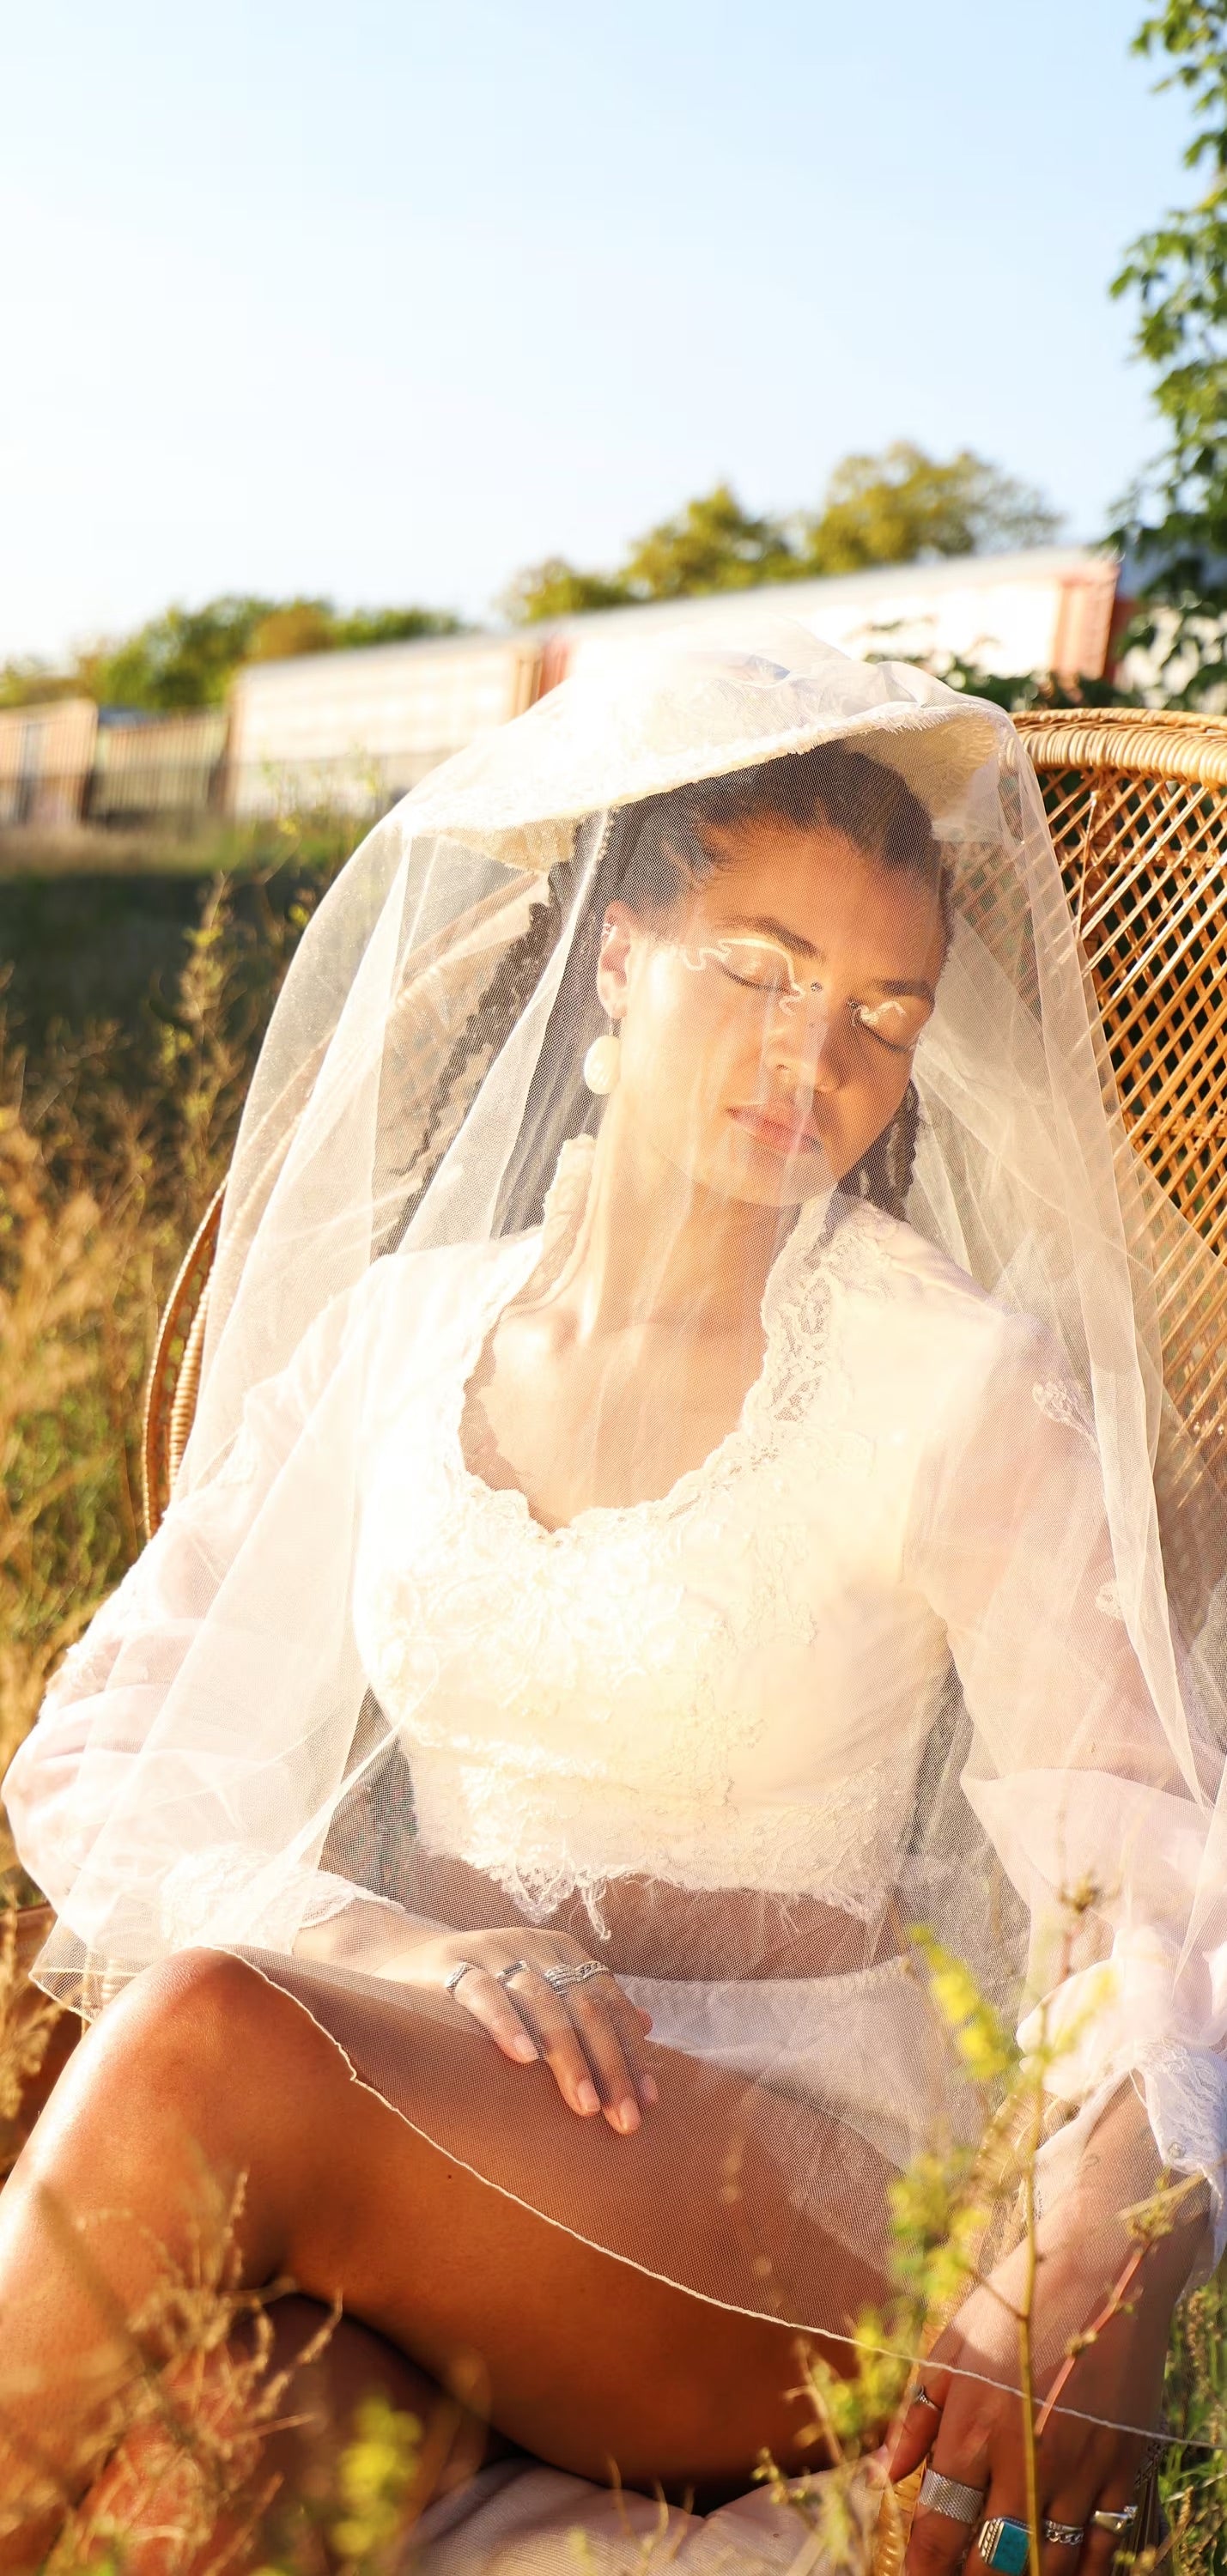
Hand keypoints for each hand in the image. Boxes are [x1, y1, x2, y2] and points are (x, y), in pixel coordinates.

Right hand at [381, 1928, 655, 2133]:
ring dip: (568, 2057)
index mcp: (563, 1951)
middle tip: (624, 2119)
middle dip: (610, 2065)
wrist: (404, 1961)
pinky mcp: (453, 1965)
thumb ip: (588, 2004)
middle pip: (585, 2007)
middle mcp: (535, 1946)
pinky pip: (483, 1993)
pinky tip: (523, 2059)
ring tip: (585, 2104)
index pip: (609, 2003)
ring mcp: (493, 1953)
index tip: (649, 2102)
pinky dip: (506, 2023)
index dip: (631, 2051)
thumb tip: (649, 2024)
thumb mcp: (540, 1990)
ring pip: (543, 2003)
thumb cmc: (485, 1987)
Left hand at [887, 2190, 1197, 2570]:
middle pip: (992, 2559)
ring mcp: (1079, 2469)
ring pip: (1048, 2562)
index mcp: (974, 2429)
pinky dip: (1081, 2570)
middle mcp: (1026, 2460)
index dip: (923, 2571)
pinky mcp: (1120, 2465)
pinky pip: (1101, 2543)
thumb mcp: (952, 2342)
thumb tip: (885, 2473)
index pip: (940, 2527)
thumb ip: (919, 2415)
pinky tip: (1062, 2575)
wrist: (1107, 2268)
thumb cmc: (1018, 2300)